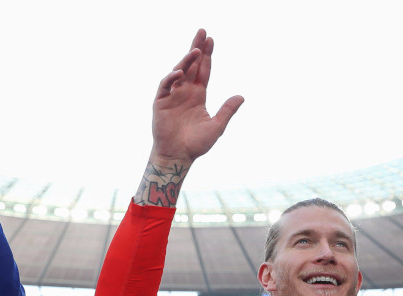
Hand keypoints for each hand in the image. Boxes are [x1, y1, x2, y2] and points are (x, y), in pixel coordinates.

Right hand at [151, 30, 243, 164]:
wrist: (178, 156)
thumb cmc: (196, 144)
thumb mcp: (216, 126)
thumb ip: (227, 110)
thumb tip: (241, 96)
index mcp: (198, 96)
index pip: (203, 71)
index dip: (207, 56)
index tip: (211, 40)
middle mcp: (185, 92)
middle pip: (191, 66)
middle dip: (196, 49)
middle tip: (202, 32)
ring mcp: (172, 96)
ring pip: (179, 72)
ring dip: (186, 61)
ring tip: (196, 50)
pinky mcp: (160, 103)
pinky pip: (165, 86)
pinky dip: (171, 78)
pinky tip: (180, 72)